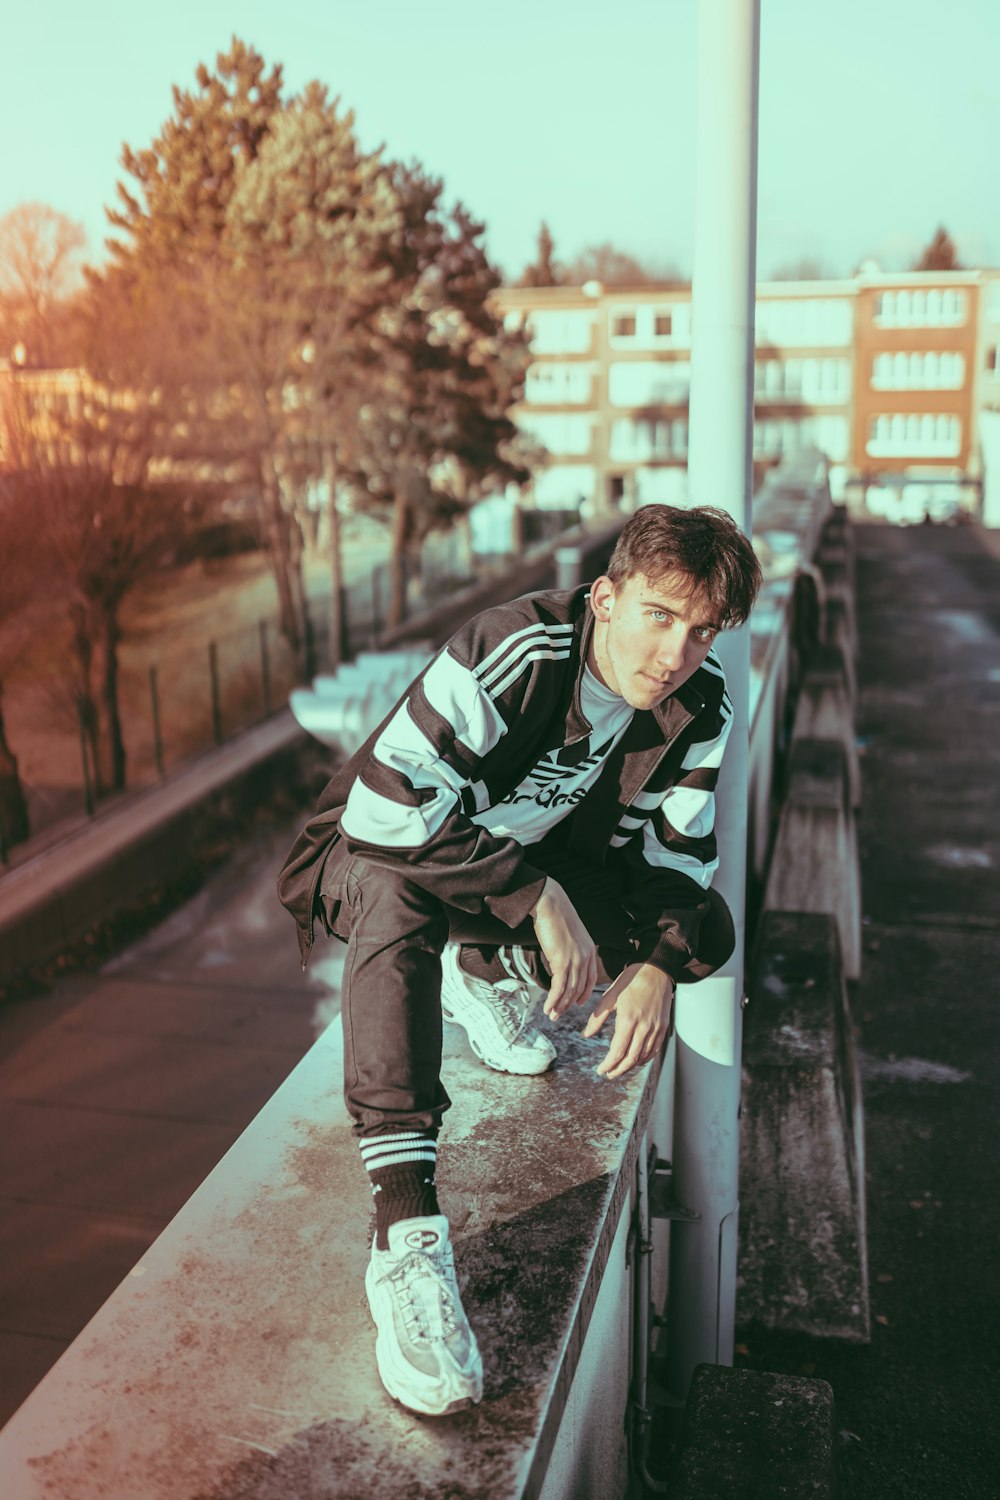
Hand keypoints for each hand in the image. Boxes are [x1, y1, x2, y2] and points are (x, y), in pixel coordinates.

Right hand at [530, 878, 598, 1019]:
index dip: (584, 993)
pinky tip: (547, 1007)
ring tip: (551, 1014)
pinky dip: (553, 1000)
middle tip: (558, 1014)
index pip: (590, 978)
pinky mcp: (562, 961)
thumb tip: (561, 959)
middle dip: (568, 1004)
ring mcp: (575, 960)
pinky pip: (558, 987)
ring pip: (569, 990)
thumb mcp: (569, 934)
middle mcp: (585, 957)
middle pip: (579, 988)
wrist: (550, 904)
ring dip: (559, 1005)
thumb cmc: (556, 916)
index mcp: (589, 950)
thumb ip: (570, 948)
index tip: (577, 1003)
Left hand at [583, 963, 674, 1079]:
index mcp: (628, 1020)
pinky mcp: (663, 1027)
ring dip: (630, 1066)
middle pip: (630, 1059)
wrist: (656, 970)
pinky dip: (644, 1059)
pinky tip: (636, 1060)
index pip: (617, 1052)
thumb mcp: (609, 996)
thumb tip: (585, 1035)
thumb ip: (597, 1018)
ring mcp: (655, 1028)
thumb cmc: (631, 980)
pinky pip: (654, 1049)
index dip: (608, 1065)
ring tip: (619, 1068)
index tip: (600, 1070)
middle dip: (618, 1070)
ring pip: (643, 1057)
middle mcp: (643, 1027)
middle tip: (608, 1074)